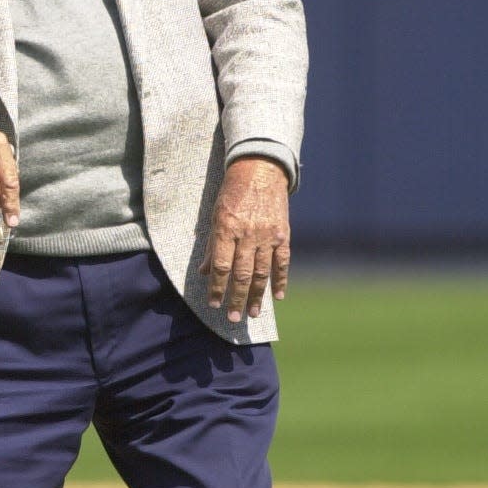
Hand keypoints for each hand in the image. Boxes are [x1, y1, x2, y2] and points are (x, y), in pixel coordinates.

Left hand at [198, 158, 290, 321]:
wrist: (260, 170)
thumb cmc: (232, 193)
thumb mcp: (215, 216)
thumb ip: (212, 246)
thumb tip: (205, 272)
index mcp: (226, 229)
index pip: (221, 266)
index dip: (217, 288)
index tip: (214, 304)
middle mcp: (247, 234)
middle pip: (241, 274)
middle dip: (236, 298)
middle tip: (233, 318)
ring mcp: (267, 234)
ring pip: (261, 272)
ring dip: (257, 295)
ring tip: (253, 313)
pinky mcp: (283, 233)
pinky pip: (282, 261)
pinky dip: (280, 280)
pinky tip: (277, 296)